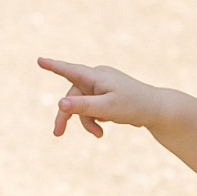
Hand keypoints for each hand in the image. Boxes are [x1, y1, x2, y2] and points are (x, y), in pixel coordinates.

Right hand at [38, 57, 165, 137]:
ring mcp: (101, 85)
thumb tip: (60, 103)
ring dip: (86, 121)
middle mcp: (97, 77)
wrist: (157, 110)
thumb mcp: (106, 108)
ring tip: (99, 135)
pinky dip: (94, 118)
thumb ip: (82, 106)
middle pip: (73, 96)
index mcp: (97, 76)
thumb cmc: (133, 106)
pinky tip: (105, 126)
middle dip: (68, 115)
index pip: (70, 71)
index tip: (39, 60)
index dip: (53, 66)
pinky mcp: (106, 94)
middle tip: (57, 134)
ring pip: (82, 105)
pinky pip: (91, 107)